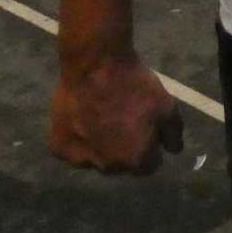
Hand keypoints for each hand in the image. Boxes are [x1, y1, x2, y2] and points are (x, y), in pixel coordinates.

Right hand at [49, 54, 183, 175]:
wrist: (94, 65)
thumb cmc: (133, 85)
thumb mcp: (167, 105)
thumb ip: (173, 133)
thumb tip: (173, 151)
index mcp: (135, 160)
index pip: (149, 165)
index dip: (151, 145)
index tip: (147, 127)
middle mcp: (107, 167)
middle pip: (122, 163)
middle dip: (126, 147)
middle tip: (123, 119)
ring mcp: (80, 160)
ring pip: (96, 158)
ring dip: (101, 145)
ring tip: (102, 116)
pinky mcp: (58, 148)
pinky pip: (74, 149)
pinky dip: (79, 139)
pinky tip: (82, 118)